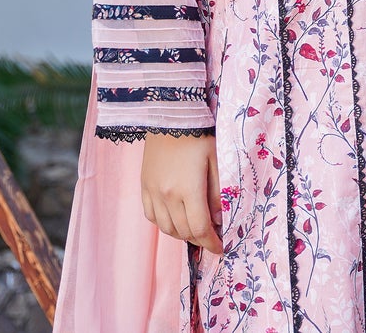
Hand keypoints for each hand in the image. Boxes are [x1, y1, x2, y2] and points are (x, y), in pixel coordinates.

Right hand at [140, 132, 222, 252]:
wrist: (169, 116)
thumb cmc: (198, 136)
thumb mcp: (216, 162)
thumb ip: (218, 193)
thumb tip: (219, 218)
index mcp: (188, 189)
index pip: (200, 228)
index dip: (212, 242)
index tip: (221, 248)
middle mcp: (167, 195)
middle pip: (184, 231)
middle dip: (200, 240)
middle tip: (211, 239)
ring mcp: (152, 192)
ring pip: (166, 228)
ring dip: (182, 235)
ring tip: (195, 231)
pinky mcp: (144, 186)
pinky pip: (151, 216)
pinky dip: (165, 224)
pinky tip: (175, 220)